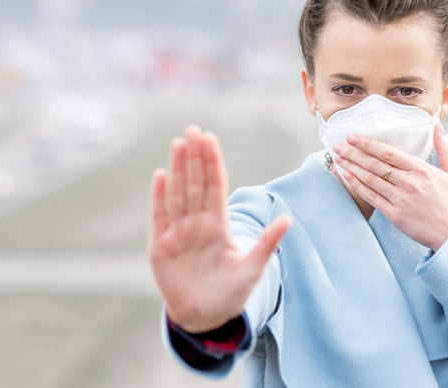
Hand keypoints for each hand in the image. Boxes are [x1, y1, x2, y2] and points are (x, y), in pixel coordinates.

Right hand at [147, 125, 291, 332]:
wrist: (204, 317)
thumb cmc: (230, 293)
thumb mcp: (252, 268)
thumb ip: (266, 243)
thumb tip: (288, 218)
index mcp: (218, 225)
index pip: (215, 187)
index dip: (212, 163)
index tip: (210, 139)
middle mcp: (197, 224)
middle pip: (195, 184)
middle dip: (194, 158)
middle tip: (193, 130)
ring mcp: (177, 233)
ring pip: (178, 194)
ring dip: (178, 170)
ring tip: (178, 144)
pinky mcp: (160, 246)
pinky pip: (159, 216)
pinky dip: (159, 197)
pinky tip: (160, 175)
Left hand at [332, 124, 447, 251]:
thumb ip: (443, 148)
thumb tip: (437, 126)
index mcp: (421, 170)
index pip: (388, 153)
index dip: (368, 144)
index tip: (353, 137)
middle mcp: (408, 183)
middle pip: (375, 164)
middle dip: (354, 153)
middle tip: (339, 145)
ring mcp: (400, 199)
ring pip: (370, 179)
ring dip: (352, 167)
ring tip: (338, 158)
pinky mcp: (394, 215)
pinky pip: (372, 197)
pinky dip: (358, 186)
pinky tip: (347, 176)